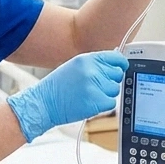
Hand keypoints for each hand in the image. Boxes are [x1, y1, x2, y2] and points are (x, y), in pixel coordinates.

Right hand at [6, 51, 128, 141]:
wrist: (43, 103)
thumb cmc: (57, 87)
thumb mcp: (74, 67)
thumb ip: (94, 65)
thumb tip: (114, 66)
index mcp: (87, 59)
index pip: (116, 58)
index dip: (120, 64)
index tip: (121, 68)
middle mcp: (92, 70)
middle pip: (117, 75)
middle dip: (110, 81)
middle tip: (95, 87)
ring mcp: (94, 86)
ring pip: (115, 89)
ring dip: (105, 94)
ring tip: (89, 95)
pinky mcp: (96, 101)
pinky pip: (111, 103)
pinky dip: (103, 105)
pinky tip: (89, 103)